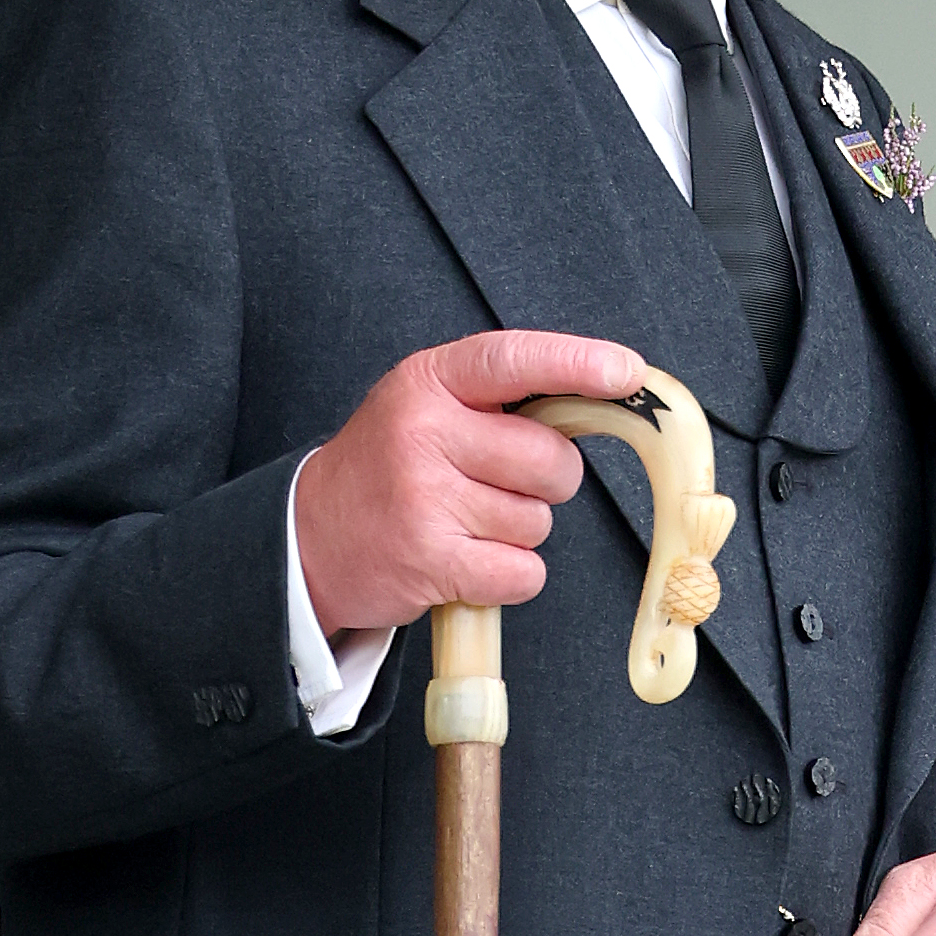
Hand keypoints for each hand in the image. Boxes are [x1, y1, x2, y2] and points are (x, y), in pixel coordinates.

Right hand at [294, 331, 644, 632]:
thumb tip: (603, 393)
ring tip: (461, 522)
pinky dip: (508, 576)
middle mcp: (424, 432)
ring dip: (516, 531)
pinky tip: (465, 560)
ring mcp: (425, 497)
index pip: (513, 360)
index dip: (576, 364)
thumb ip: (500, 399)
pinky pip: (523, 571)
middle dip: (545, 482)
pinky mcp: (430, 559)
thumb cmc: (389, 469)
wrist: (310, 538)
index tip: (626, 372)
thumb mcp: (427, 406)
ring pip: (539, 522)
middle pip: (552, 461)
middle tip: (492, 485)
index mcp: (428, 382)